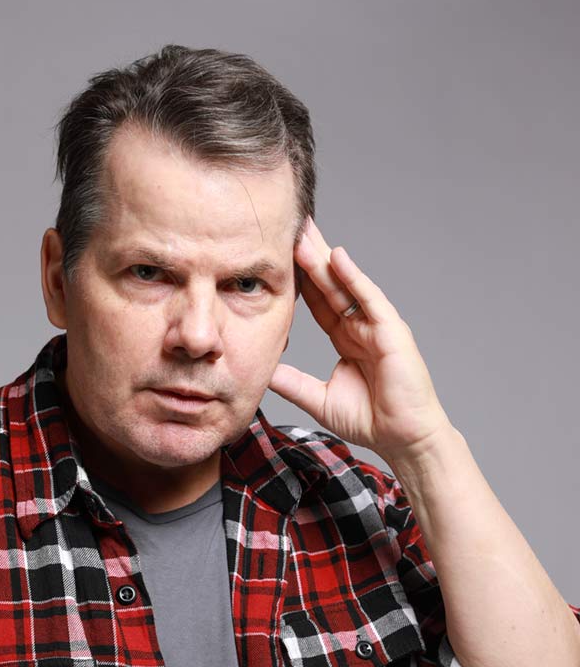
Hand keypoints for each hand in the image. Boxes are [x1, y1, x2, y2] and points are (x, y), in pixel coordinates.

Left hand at [269, 216, 451, 462]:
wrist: (403, 439)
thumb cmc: (370, 420)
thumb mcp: (318, 398)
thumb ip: (292, 382)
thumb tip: (263, 370)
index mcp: (346, 338)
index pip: (318, 301)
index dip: (299, 279)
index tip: (277, 257)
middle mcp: (361, 326)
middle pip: (330, 284)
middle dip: (309, 256)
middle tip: (290, 226)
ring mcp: (377, 326)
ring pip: (346, 285)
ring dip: (324, 258)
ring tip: (304, 232)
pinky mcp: (392, 331)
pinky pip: (370, 298)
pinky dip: (354, 277)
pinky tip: (337, 257)